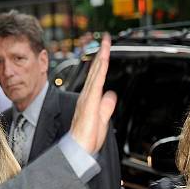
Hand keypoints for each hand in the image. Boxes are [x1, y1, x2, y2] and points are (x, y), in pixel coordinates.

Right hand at [70, 33, 117, 153]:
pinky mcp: (90, 102)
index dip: (102, 63)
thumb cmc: (87, 139)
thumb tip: (111, 95)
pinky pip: (96, 81)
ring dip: (101, 57)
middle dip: (101, 54)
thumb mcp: (102, 120)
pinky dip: (100, 69)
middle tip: (107, 39)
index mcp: (90, 99)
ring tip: (106, 43)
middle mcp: (87, 95)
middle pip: (96, 70)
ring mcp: (88, 97)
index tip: (106, 51)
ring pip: (96, 72)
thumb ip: (106, 106)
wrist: (78, 149)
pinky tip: (103, 60)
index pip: (97, 77)